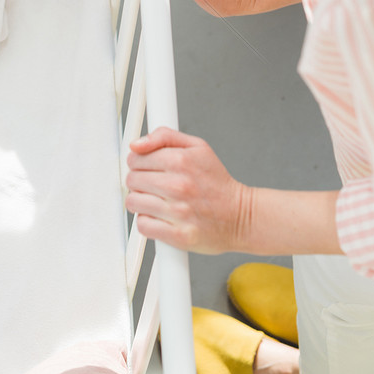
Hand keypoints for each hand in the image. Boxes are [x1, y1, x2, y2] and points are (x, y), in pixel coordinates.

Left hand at [126, 127, 248, 253]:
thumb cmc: (218, 183)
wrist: (241, 216)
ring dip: (140, 201)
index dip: (137, 162)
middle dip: (138, 181)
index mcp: (181, 161)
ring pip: (133, 202)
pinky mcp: (179, 235)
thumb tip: (136, 145)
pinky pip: (143, 225)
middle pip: (132, 180)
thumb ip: (165, 137)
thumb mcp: (197, 147)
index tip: (145, 167)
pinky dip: (146, 221)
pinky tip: (158, 216)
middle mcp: (178, 186)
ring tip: (154, 200)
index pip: (135, 158)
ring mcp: (178, 212)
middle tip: (152, 185)